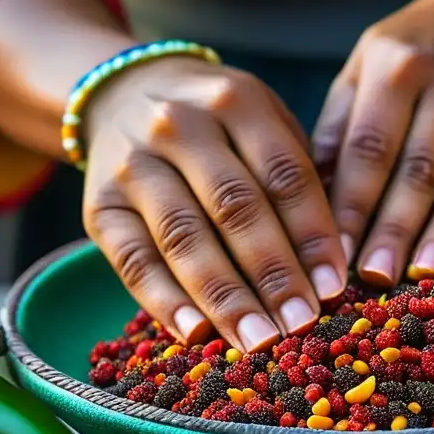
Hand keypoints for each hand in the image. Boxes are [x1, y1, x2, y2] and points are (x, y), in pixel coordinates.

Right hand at [81, 57, 346, 351]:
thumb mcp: (263, 122)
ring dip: (225, 296)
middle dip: (273, 273)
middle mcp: (179, 127)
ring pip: (184, 237)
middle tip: (301, 323)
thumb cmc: (219, 124)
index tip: (334, 287)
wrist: (124, 94)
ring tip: (258, 339)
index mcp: (236, 101)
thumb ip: (296, 178)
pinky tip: (196, 334)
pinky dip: (164, 301)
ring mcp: (133, 165)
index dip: (312, 234)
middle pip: (235, 207)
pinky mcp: (98, 206)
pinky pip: (133, 260)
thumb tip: (334, 264)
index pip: (284, 174)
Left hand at [312, 0, 433, 285]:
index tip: (333, 251)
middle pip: (417, 169)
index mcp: (395, 66)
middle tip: (375, 277)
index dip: (352, 202)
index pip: (369, 146)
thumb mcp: (363, 67)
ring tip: (422, 274)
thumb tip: (310, 194)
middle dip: (395, 228)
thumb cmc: (407, 54)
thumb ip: (337, 126)